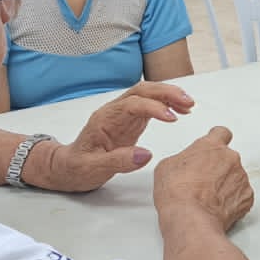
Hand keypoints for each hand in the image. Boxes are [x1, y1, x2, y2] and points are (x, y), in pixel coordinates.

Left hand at [36, 81, 194, 192]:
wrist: (69, 167)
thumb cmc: (78, 167)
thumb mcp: (93, 168)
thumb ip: (118, 161)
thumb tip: (146, 154)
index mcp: (104, 118)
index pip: (132, 104)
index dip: (153, 108)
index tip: (172, 118)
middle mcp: (115, 111)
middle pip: (142, 91)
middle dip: (165, 92)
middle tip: (188, 102)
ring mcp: (123, 115)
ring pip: (148, 95)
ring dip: (169, 95)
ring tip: (189, 104)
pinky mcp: (131, 122)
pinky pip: (150, 107)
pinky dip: (167, 106)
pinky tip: (181, 112)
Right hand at [154, 126, 253, 231]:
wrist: (190, 218)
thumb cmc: (178, 193)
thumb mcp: (167, 166)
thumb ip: (182, 159)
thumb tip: (182, 166)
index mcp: (211, 145)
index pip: (221, 133)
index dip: (216, 141)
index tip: (213, 148)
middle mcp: (231, 158)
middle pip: (228, 158)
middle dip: (219, 168)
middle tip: (204, 181)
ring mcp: (241, 178)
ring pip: (236, 178)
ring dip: (226, 185)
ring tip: (208, 198)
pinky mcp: (247, 197)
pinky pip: (242, 196)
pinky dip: (233, 201)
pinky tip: (217, 207)